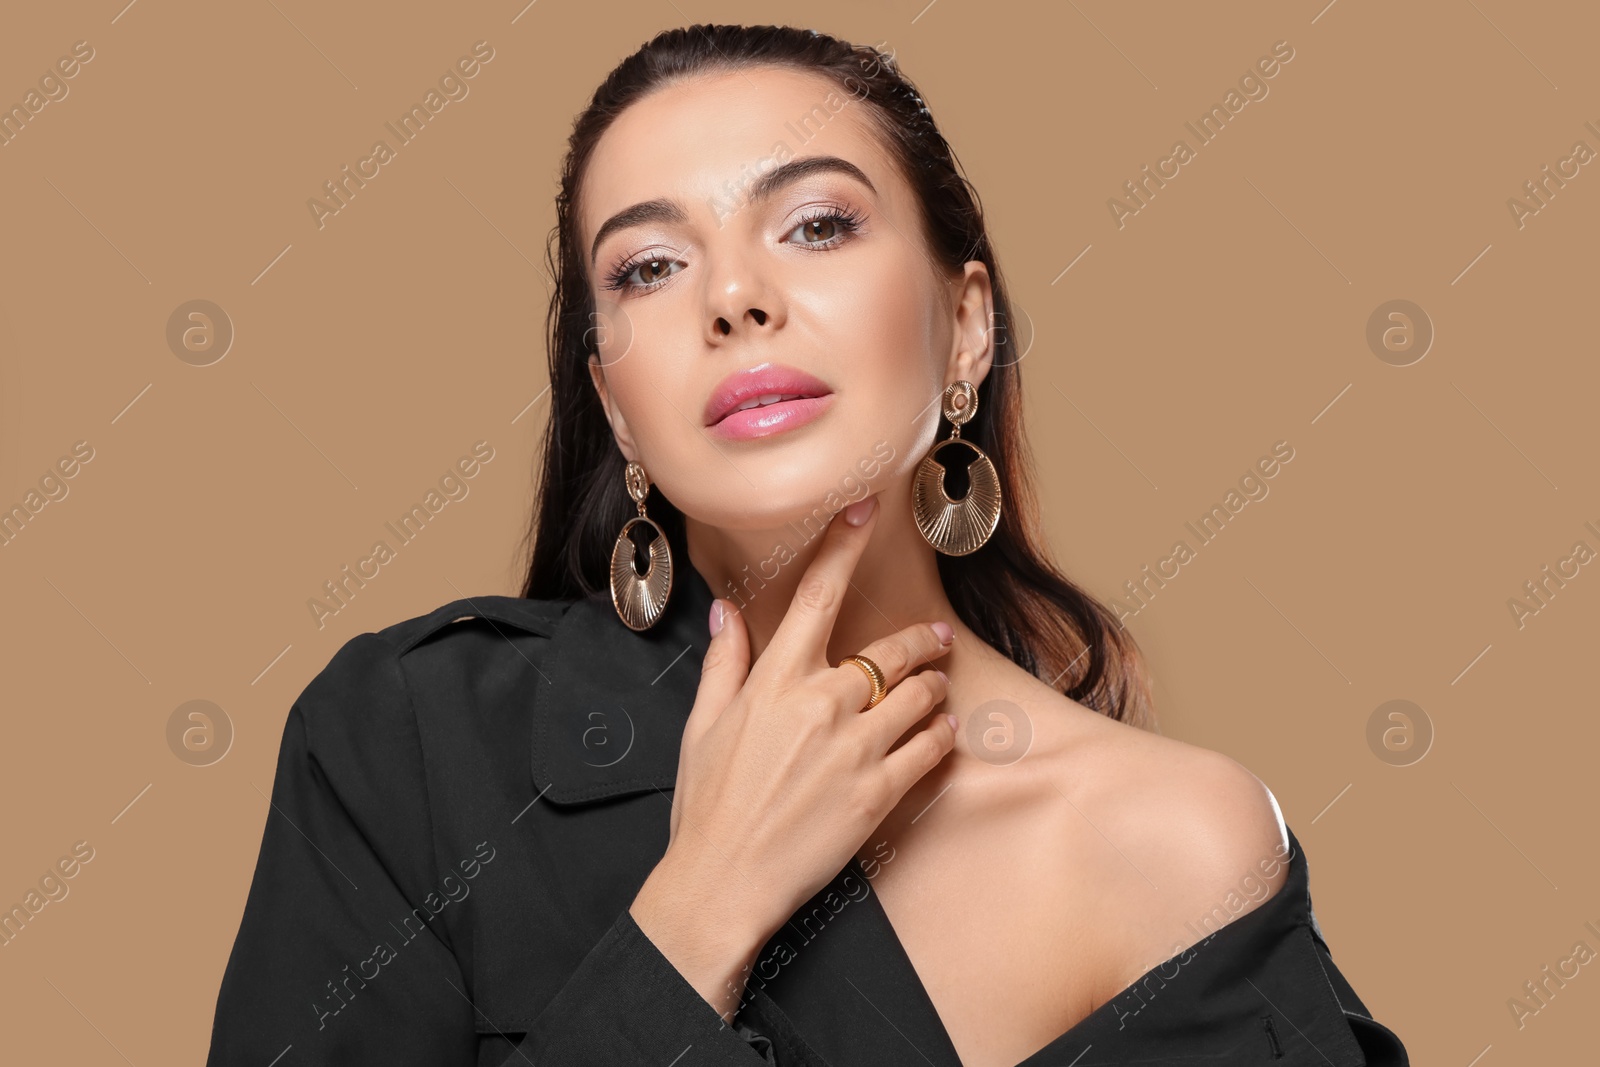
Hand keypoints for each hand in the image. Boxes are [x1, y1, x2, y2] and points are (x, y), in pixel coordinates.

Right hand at [659, 492, 955, 942]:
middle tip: (935, 641)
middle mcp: (822, 704)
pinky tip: (940, 735)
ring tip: (935, 691)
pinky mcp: (879, 792)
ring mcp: (856, 748)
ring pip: (920, 695)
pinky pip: (930, 748)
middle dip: (920, 642)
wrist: (723, 882)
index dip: (843, 545)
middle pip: (891, 650)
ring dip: (933, 688)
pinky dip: (941, 735)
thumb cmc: (707, 805)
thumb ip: (725, 663)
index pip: (816, 595)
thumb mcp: (702, 726)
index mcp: (776, 681)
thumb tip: (727, 612)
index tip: (865, 508)